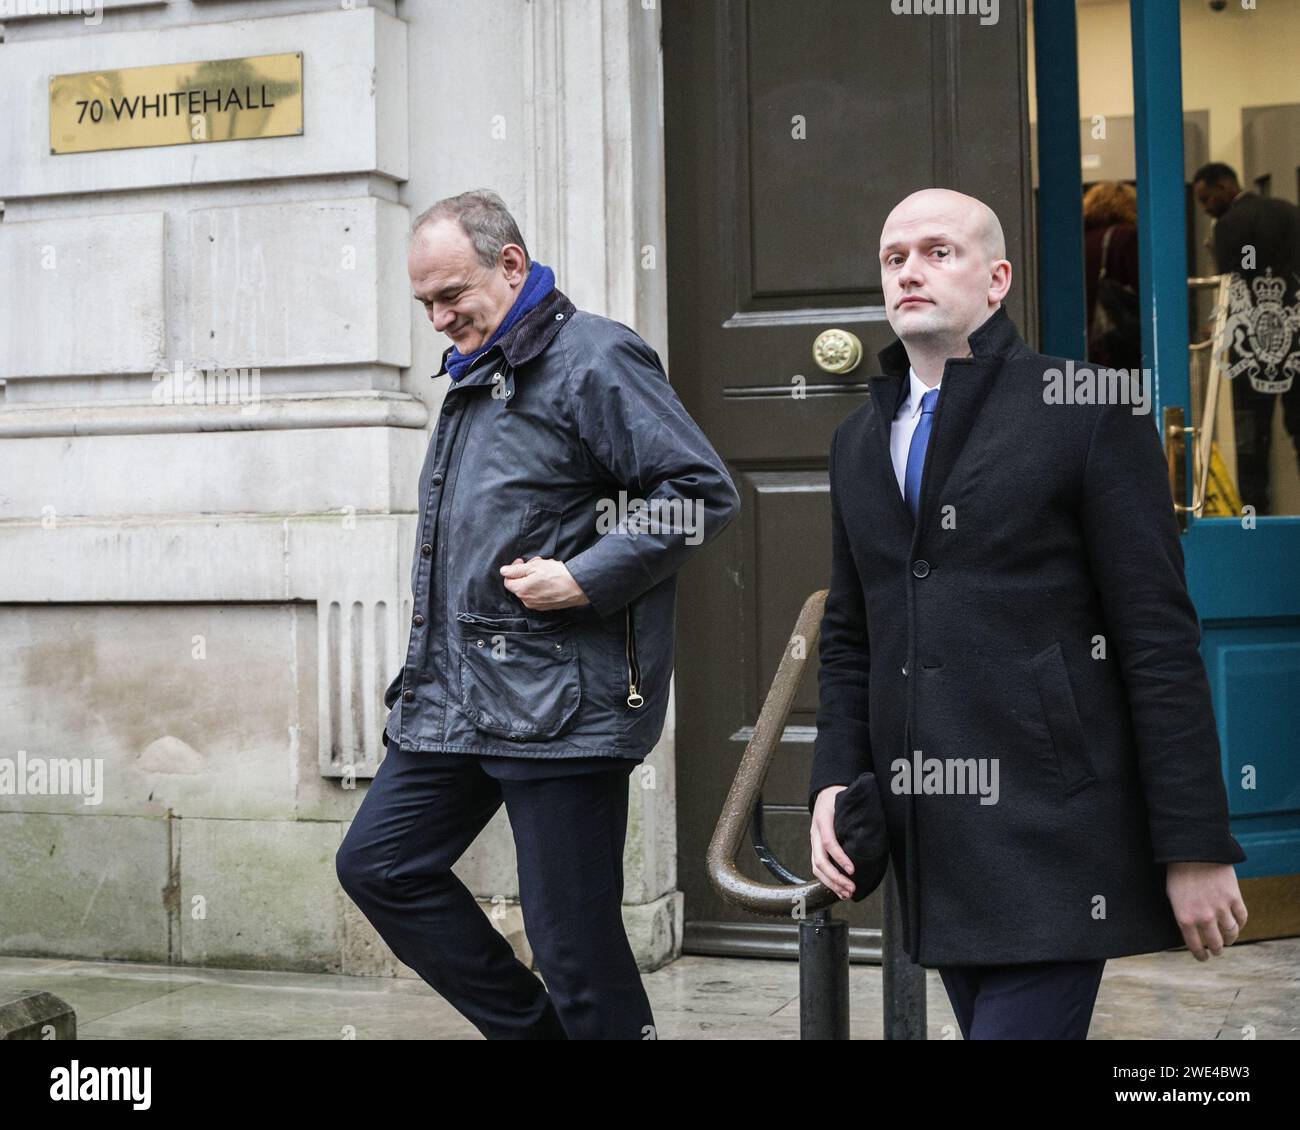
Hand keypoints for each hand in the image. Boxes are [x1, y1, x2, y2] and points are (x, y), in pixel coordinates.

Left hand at [499, 557, 589, 609]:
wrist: (577, 587)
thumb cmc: (557, 575)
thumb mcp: (534, 567)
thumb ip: (516, 570)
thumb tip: (504, 571)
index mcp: (521, 590)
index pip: (507, 581)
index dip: (513, 569)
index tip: (521, 562)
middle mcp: (526, 600)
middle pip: (519, 585)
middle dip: (525, 572)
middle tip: (536, 563)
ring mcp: (536, 605)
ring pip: (529, 590)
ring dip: (533, 579)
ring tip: (546, 570)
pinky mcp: (546, 607)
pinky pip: (537, 595)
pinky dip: (540, 587)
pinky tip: (550, 580)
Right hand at [810, 785, 854, 899]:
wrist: (825, 793)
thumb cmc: (839, 797)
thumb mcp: (846, 799)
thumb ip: (856, 814)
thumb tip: (874, 830)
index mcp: (823, 819)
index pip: (828, 842)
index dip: (840, 858)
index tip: (852, 870)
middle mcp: (815, 832)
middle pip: (819, 861)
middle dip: (835, 878)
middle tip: (852, 888)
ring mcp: (813, 841)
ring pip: (816, 867)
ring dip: (831, 883)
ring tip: (846, 894)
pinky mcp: (816, 848)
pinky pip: (818, 867)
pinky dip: (828, 881)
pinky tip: (839, 890)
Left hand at [1166, 861, 1247, 960]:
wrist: (1192, 852)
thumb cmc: (1177, 873)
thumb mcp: (1172, 897)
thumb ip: (1182, 916)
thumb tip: (1190, 931)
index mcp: (1185, 919)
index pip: (1195, 947)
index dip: (1200, 955)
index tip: (1203, 958)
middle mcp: (1204, 917)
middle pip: (1216, 944)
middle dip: (1217, 949)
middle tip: (1217, 950)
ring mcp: (1221, 908)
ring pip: (1231, 933)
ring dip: (1229, 938)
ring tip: (1227, 939)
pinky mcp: (1234, 898)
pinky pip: (1242, 918)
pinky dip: (1240, 923)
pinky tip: (1236, 924)